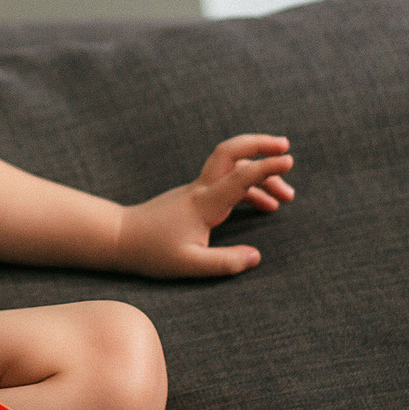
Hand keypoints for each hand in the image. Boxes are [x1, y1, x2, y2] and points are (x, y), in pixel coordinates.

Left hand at [110, 134, 294, 277]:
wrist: (120, 237)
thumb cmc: (151, 251)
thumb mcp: (189, 264)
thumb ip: (225, 262)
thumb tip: (256, 257)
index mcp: (203, 203)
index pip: (239, 177)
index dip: (266, 167)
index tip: (289, 160)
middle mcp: (201, 190)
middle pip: (231, 152)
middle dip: (259, 145)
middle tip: (286, 148)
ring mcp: (198, 190)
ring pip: (233, 170)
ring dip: (260, 176)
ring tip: (287, 196)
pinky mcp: (195, 197)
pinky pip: (228, 184)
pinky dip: (249, 189)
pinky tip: (265, 206)